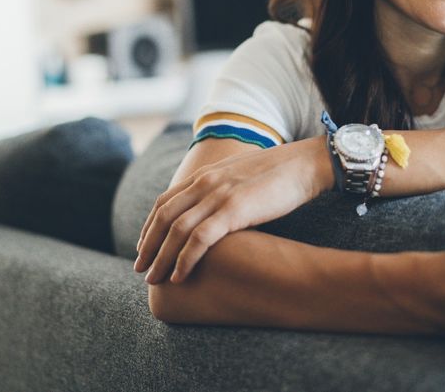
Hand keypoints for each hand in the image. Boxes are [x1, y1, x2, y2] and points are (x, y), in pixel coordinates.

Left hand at [135, 137, 331, 283]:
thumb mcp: (240, 178)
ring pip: (177, 230)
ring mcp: (218, 195)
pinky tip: (179, 276)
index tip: (144, 248)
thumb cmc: (278, 175)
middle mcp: (205, 183)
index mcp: (205, 175)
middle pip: (164, 217)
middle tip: (141, 270)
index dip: (150, 227)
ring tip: (154, 279)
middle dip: (148, 246)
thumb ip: (221, 191)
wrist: (303, 164)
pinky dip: (185, 259)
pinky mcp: (234, 209)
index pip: (164, 202)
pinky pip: (200, 238)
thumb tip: (215, 213)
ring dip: (161, 257)